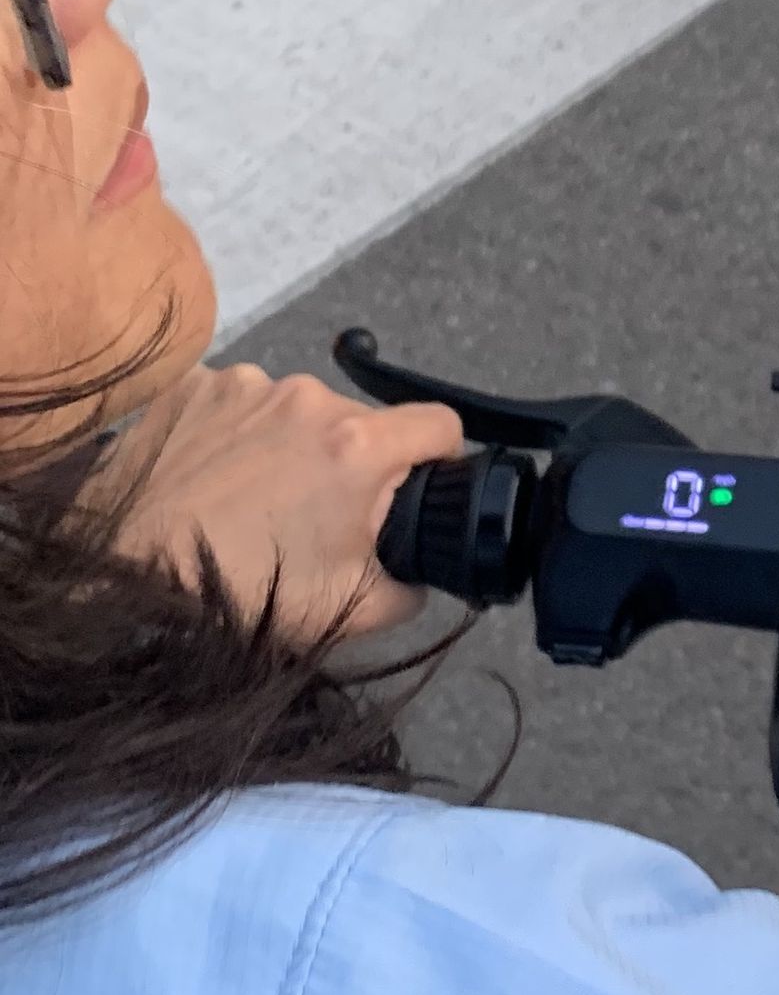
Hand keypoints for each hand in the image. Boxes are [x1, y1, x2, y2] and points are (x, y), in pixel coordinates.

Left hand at [95, 364, 464, 645]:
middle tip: (320, 516)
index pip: (440, 423)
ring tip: (257, 499)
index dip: (442, 457)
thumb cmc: (239, 594)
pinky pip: (241, 401)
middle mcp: (306, 398)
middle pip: (364, 420)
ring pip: (299, 410)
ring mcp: (243, 384)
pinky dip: (240, 433)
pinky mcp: (192, 384)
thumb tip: (424, 570)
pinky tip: (217, 478)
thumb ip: (415, 586)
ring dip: (295, 445)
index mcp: (357, 447)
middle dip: (355, 461)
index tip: (422, 484)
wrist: (121, 579)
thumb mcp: (355, 610)